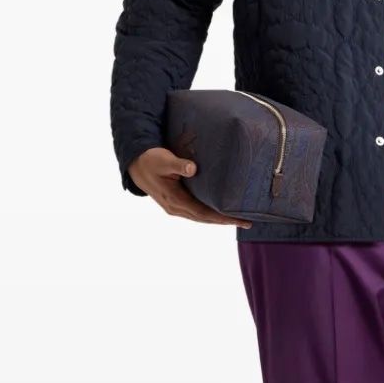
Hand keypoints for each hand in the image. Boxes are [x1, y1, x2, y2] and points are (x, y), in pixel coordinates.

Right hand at [128, 148, 251, 226]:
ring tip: (238, 220)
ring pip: (201, 218)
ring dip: (219, 220)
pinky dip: (210, 214)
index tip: (239, 219)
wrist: (136, 166)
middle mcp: (176, 208)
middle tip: (247, 223)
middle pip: (205, 219)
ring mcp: (176, 208)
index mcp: (175, 200)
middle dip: (226, 221)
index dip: (222, 218)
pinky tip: (221, 211)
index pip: (203, 213)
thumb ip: (179, 164)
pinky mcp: (177, 204)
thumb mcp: (164, 160)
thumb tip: (192, 168)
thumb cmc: (151, 160)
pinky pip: (197, 212)